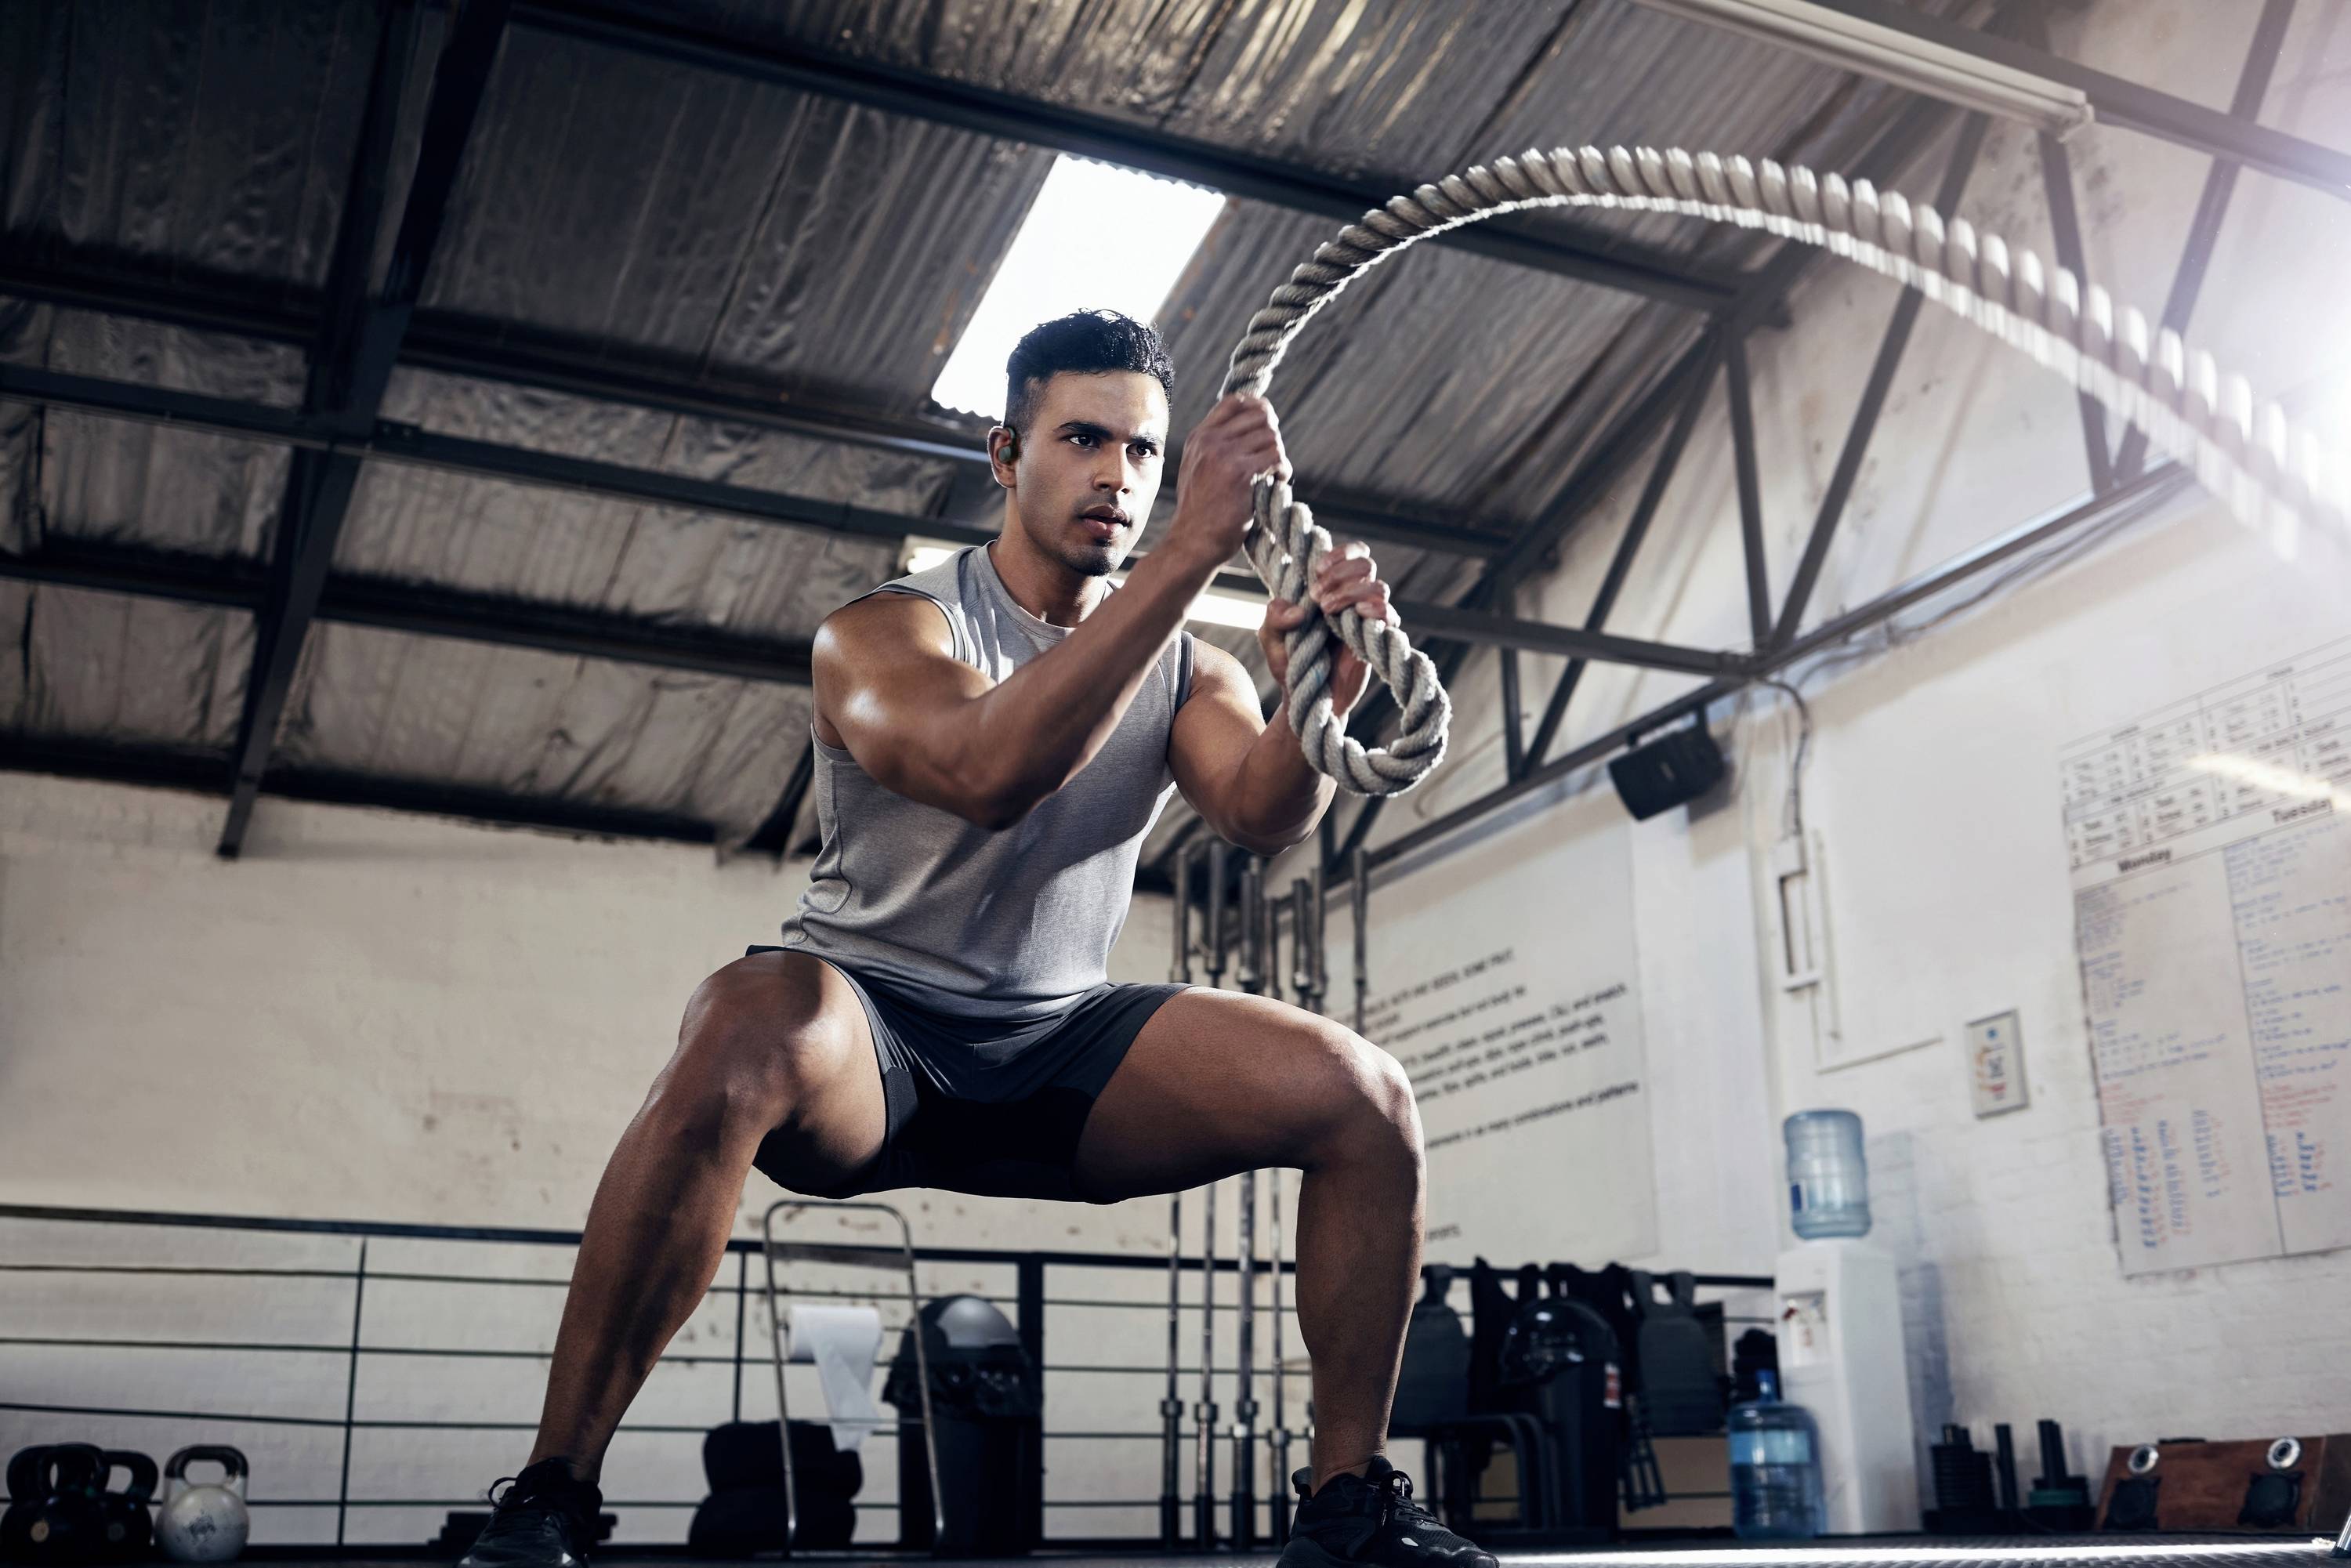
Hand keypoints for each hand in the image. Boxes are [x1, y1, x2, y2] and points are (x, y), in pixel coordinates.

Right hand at [1166, 393, 1290, 567]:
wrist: (1192, 542)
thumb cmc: (1200, 513)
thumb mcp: (1198, 469)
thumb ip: (1215, 448)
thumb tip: (1251, 431)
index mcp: (1199, 437)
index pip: (1235, 401)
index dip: (1258, 408)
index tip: (1267, 426)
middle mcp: (1209, 441)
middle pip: (1259, 414)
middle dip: (1273, 434)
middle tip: (1272, 456)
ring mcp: (1223, 455)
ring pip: (1271, 434)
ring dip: (1279, 454)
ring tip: (1274, 474)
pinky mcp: (1239, 473)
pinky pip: (1276, 457)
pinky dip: (1283, 471)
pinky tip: (1276, 483)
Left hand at [1258, 541, 1393, 717]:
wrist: (1306, 698)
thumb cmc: (1290, 664)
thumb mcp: (1271, 639)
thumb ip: (1274, 618)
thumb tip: (1297, 611)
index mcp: (1330, 589)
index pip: (1350, 555)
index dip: (1339, 554)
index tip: (1317, 571)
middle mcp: (1352, 599)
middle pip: (1366, 565)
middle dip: (1342, 574)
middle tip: (1318, 597)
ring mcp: (1366, 619)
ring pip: (1379, 587)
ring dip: (1353, 592)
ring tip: (1328, 611)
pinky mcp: (1376, 640)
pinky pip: (1389, 616)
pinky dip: (1377, 610)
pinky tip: (1357, 614)